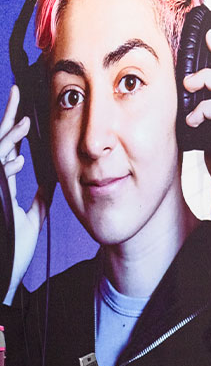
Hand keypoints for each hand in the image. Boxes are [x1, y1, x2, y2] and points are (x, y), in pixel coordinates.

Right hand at [1, 85, 47, 304]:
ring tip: (24, 117)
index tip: (27, 115)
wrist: (5, 273)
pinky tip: (21, 143)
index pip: (7, 149)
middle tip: (18, 92)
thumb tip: (50, 186)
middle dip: (8, 116)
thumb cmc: (14, 249)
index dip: (15, 129)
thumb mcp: (31, 219)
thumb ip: (39, 200)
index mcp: (2, 183)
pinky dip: (6, 154)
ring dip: (8, 132)